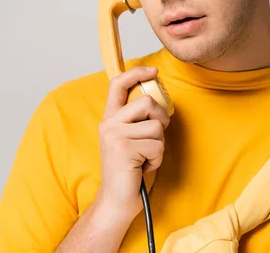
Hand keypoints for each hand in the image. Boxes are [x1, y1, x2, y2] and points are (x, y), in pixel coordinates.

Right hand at [95, 66, 170, 218]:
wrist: (116, 199)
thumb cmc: (129, 169)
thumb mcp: (131, 138)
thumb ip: (138, 119)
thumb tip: (157, 100)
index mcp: (110, 118)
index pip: (117, 84)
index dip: (136, 73)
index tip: (153, 71)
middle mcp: (109, 123)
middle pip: (146, 102)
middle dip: (160, 119)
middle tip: (155, 138)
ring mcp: (114, 135)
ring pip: (156, 126)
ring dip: (159, 145)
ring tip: (146, 157)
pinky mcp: (124, 149)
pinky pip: (157, 145)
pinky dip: (157, 158)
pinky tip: (144, 167)